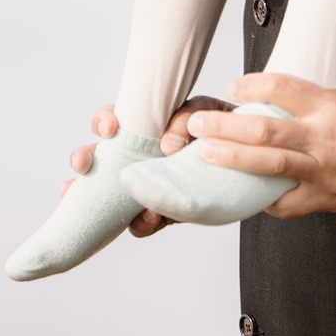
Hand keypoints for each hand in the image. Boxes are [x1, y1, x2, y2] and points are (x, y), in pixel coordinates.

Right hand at [64, 97, 234, 236]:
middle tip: (82, 164)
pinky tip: (147, 218)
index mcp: (147, 126)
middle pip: (99, 156)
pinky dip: (140, 223)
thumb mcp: (209, 113)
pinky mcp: (162, 210)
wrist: (253, 164)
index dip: (104, 121)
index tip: (109, 128)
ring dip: (96, 198)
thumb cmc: (224, 130)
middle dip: (83, 158)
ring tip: (99, 203)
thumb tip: (167, 143)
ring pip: (110, 194)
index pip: (115, 120)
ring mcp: (148, 184)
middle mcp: (140, 155)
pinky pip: (141, 221)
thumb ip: (188, 117)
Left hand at [182, 74, 335, 220]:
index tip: (235, 86)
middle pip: (264, 130)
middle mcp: (323, 139)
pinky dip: (265, 199)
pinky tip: (248, 193)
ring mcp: (323, 172)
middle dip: (225, 127)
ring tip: (206, 154)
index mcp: (333, 106)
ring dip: (233, 160)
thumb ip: (328, 93)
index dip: (252, 85)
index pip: (282, 89)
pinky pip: (287, 204)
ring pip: (268, 167)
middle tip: (199, 124)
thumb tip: (300, 88)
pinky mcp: (326, 199)